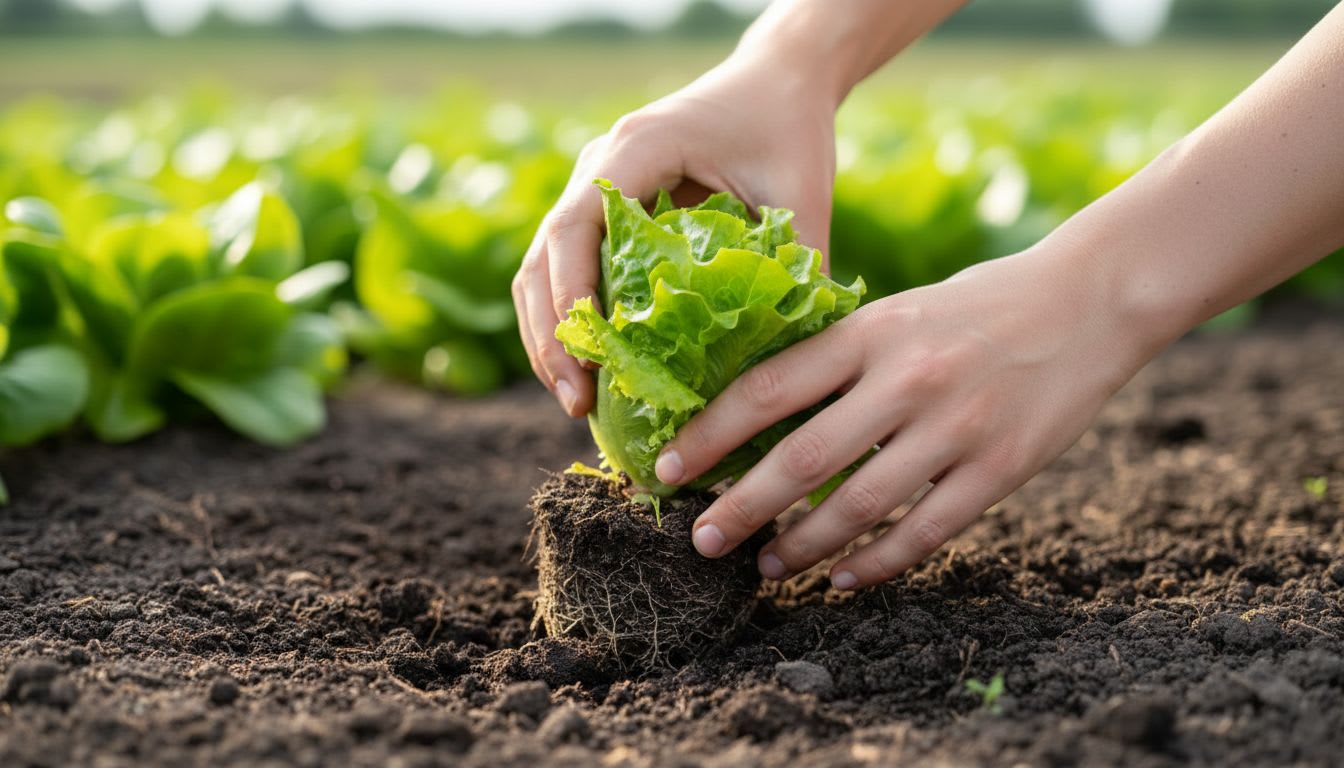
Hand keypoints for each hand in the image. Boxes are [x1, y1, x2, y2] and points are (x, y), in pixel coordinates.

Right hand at [512, 53, 839, 416]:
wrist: (777, 81)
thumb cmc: (790, 130)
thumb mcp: (802, 195)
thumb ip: (796, 267)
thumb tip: (787, 358)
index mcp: (638, 147)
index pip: (577, 222)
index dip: (571, 290)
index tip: (590, 354)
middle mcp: (599, 163)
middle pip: (542, 254)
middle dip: (552, 333)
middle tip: (575, 401)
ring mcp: (593, 186)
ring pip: (540, 267)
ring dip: (549, 335)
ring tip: (575, 401)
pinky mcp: (603, 211)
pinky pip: (565, 268)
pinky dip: (568, 320)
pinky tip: (591, 371)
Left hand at [653, 245, 1159, 588]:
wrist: (1089, 299)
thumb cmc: (977, 305)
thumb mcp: (898, 311)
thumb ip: (838, 356)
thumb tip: (759, 415)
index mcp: (870, 331)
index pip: (767, 388)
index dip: (709, 434)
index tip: (667, 468)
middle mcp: (907, 379)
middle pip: (802, 458)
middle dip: (740, 506)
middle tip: (701, 539)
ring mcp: (957, 427)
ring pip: (859, 505)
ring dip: (803, 546)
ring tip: (767, 566)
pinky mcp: (1002, 468)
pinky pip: (927, 530)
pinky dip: (878, 562)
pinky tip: (844, 578)